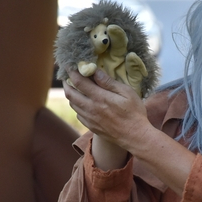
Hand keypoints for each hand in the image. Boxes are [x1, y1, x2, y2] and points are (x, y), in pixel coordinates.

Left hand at [63, 68, 196, 194]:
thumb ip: (109, 82)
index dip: (71, 72)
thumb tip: (95, 71)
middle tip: (67, 75)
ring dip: (70, 94)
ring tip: (73, 87)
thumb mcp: (127, 93)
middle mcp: (91, 108)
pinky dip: (76, 105)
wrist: (135, 137)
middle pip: (70, 94)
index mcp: (99, 98)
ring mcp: (89, 119)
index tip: (68, 65)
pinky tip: (82, 102)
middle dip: (66, 82)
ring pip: (72, 104)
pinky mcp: (91, 126)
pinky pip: (78, 114)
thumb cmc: (134, 113)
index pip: (78, 82)